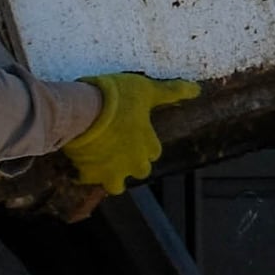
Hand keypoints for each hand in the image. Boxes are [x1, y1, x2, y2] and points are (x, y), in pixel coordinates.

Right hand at [57, 70, 198, 194]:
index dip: (144, 144)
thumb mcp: (148, 90)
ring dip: (111, 176)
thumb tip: (196, 89)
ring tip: (100, 164)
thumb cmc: (119, 98)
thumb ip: (172, 92)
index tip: (135, 134)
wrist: (86, 109)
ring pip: (116, 185)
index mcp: (149, 145)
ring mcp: (112, 171)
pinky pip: (87, 180)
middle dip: (132, 163)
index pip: (153, 152)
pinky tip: (78, 163)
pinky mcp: (89, 174)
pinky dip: (83, 174)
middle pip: (139, 171)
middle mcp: (134, 163)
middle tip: (118, 148)